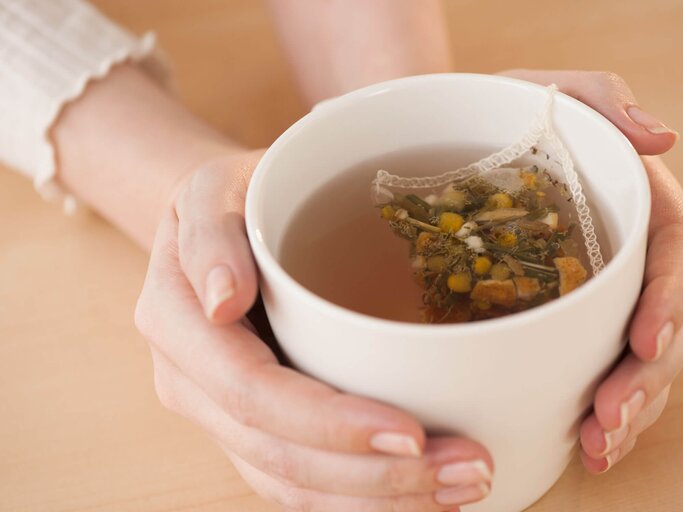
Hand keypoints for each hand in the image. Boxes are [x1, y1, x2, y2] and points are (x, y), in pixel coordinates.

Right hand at [135, 151, 493, 510]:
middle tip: (471, 469)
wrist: (214, 226)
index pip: (252, 393)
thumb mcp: (210, 190)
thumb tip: (221, 300)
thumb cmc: (226, 199)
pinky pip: (298, 483)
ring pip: (292, 485)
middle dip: (376, 477)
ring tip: (463, 486)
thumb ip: (208, 236)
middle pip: (280, 456)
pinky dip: (359, 499)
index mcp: (178, 325)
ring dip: (378, 500)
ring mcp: (220, 413)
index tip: (412, 431)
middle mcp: (192, 384)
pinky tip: (418, 493)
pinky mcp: (251, 426)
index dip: (329, 424)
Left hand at [500, 69, 681, 472]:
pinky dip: (581, 402)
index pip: (665, 256)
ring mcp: (584, 288)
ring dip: (622, 406)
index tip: (645, 345)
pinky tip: (576, 438)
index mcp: (624, 204)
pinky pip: (579, 361)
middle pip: (654, 321)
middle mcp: (613, 253)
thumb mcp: (541, 92)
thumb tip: (660, 138)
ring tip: (596, 445)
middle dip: (642, 378)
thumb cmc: (495, 113)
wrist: (444, 142)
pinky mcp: (547, 312)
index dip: (665, 304)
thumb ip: (599, 101)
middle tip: (607, 421)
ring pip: (626, 355)